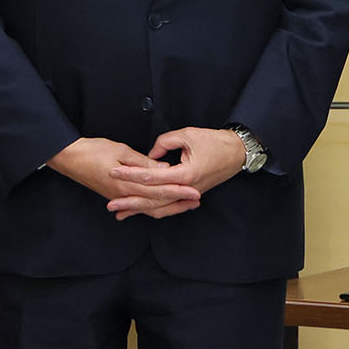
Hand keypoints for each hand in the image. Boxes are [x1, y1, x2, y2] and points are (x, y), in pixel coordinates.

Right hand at [50, 136, 199, 219]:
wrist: (70, 158)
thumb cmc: (94, 151)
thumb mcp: (121, 151)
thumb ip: (144, 163)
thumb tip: (163, 168)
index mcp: (127, 184)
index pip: (159, 189)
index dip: (178, 191)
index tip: (194, 191)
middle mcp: (124, 195)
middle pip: (157, 202)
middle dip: (178, 202)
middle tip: (197, 201)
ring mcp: (120, 198)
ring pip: (148, 208)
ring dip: (168, 207)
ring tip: (185, 206)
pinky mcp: (116, 196)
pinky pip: (138, 207)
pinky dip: (151, 208)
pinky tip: (162, 209)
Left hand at [106, 127, 248, 220]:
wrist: (237, 152)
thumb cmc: (215, 142)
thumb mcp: (187, 135)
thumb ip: (164, 143)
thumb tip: (150, 155)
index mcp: (185, 174)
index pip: (151, 177)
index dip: (131, 174)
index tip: (113, 172)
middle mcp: (186, 189)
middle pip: (153, 199)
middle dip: (130, 202)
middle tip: (111, 204)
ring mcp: (189, 194)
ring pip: (161, 207)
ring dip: (140, 210)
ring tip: (120, 213)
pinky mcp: (190, 194)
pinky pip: (169, 205)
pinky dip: (154, 208)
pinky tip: (141, 211)